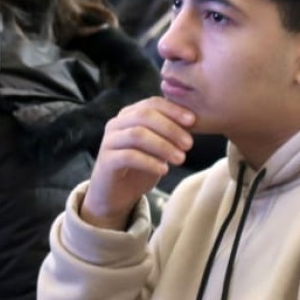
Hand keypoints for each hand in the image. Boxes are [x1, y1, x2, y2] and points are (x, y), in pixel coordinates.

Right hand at [80, 98, 196, 229]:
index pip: (152, 103)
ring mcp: (109, 141)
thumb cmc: (141, 168)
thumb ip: (170, 134)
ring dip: (163, 146)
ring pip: (137, 134)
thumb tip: (192, 122)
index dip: (173, 110)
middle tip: (189, 144)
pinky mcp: (106, 160)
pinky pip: (129, 156)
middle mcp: (116, 124)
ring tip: (180, 159)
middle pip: (144, 115)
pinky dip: (150, 162)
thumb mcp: (159, 148)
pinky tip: (164, 170)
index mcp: (130, 115)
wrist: (117, 195)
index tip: (193, 121)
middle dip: (170, 128)